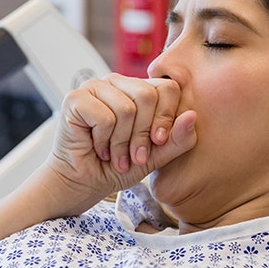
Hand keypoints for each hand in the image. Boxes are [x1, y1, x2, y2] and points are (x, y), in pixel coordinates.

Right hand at [43, 74, 196, 213]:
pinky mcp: (76, 98)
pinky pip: (105, 117)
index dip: (166, 117)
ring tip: (115, 156)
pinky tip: (98, 148)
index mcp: (139, 90)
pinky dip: (104, 141)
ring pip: (126, 108)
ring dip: (122, 143)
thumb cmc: (117, 167)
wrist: (83, 184)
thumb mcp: (156, 157)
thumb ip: (177, 139)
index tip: (158, 142)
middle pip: (147, 95)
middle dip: (143, 134)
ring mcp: (95, 87)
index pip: (167, 87)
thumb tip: (193, 116)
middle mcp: (118, 83)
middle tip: (135, 156)